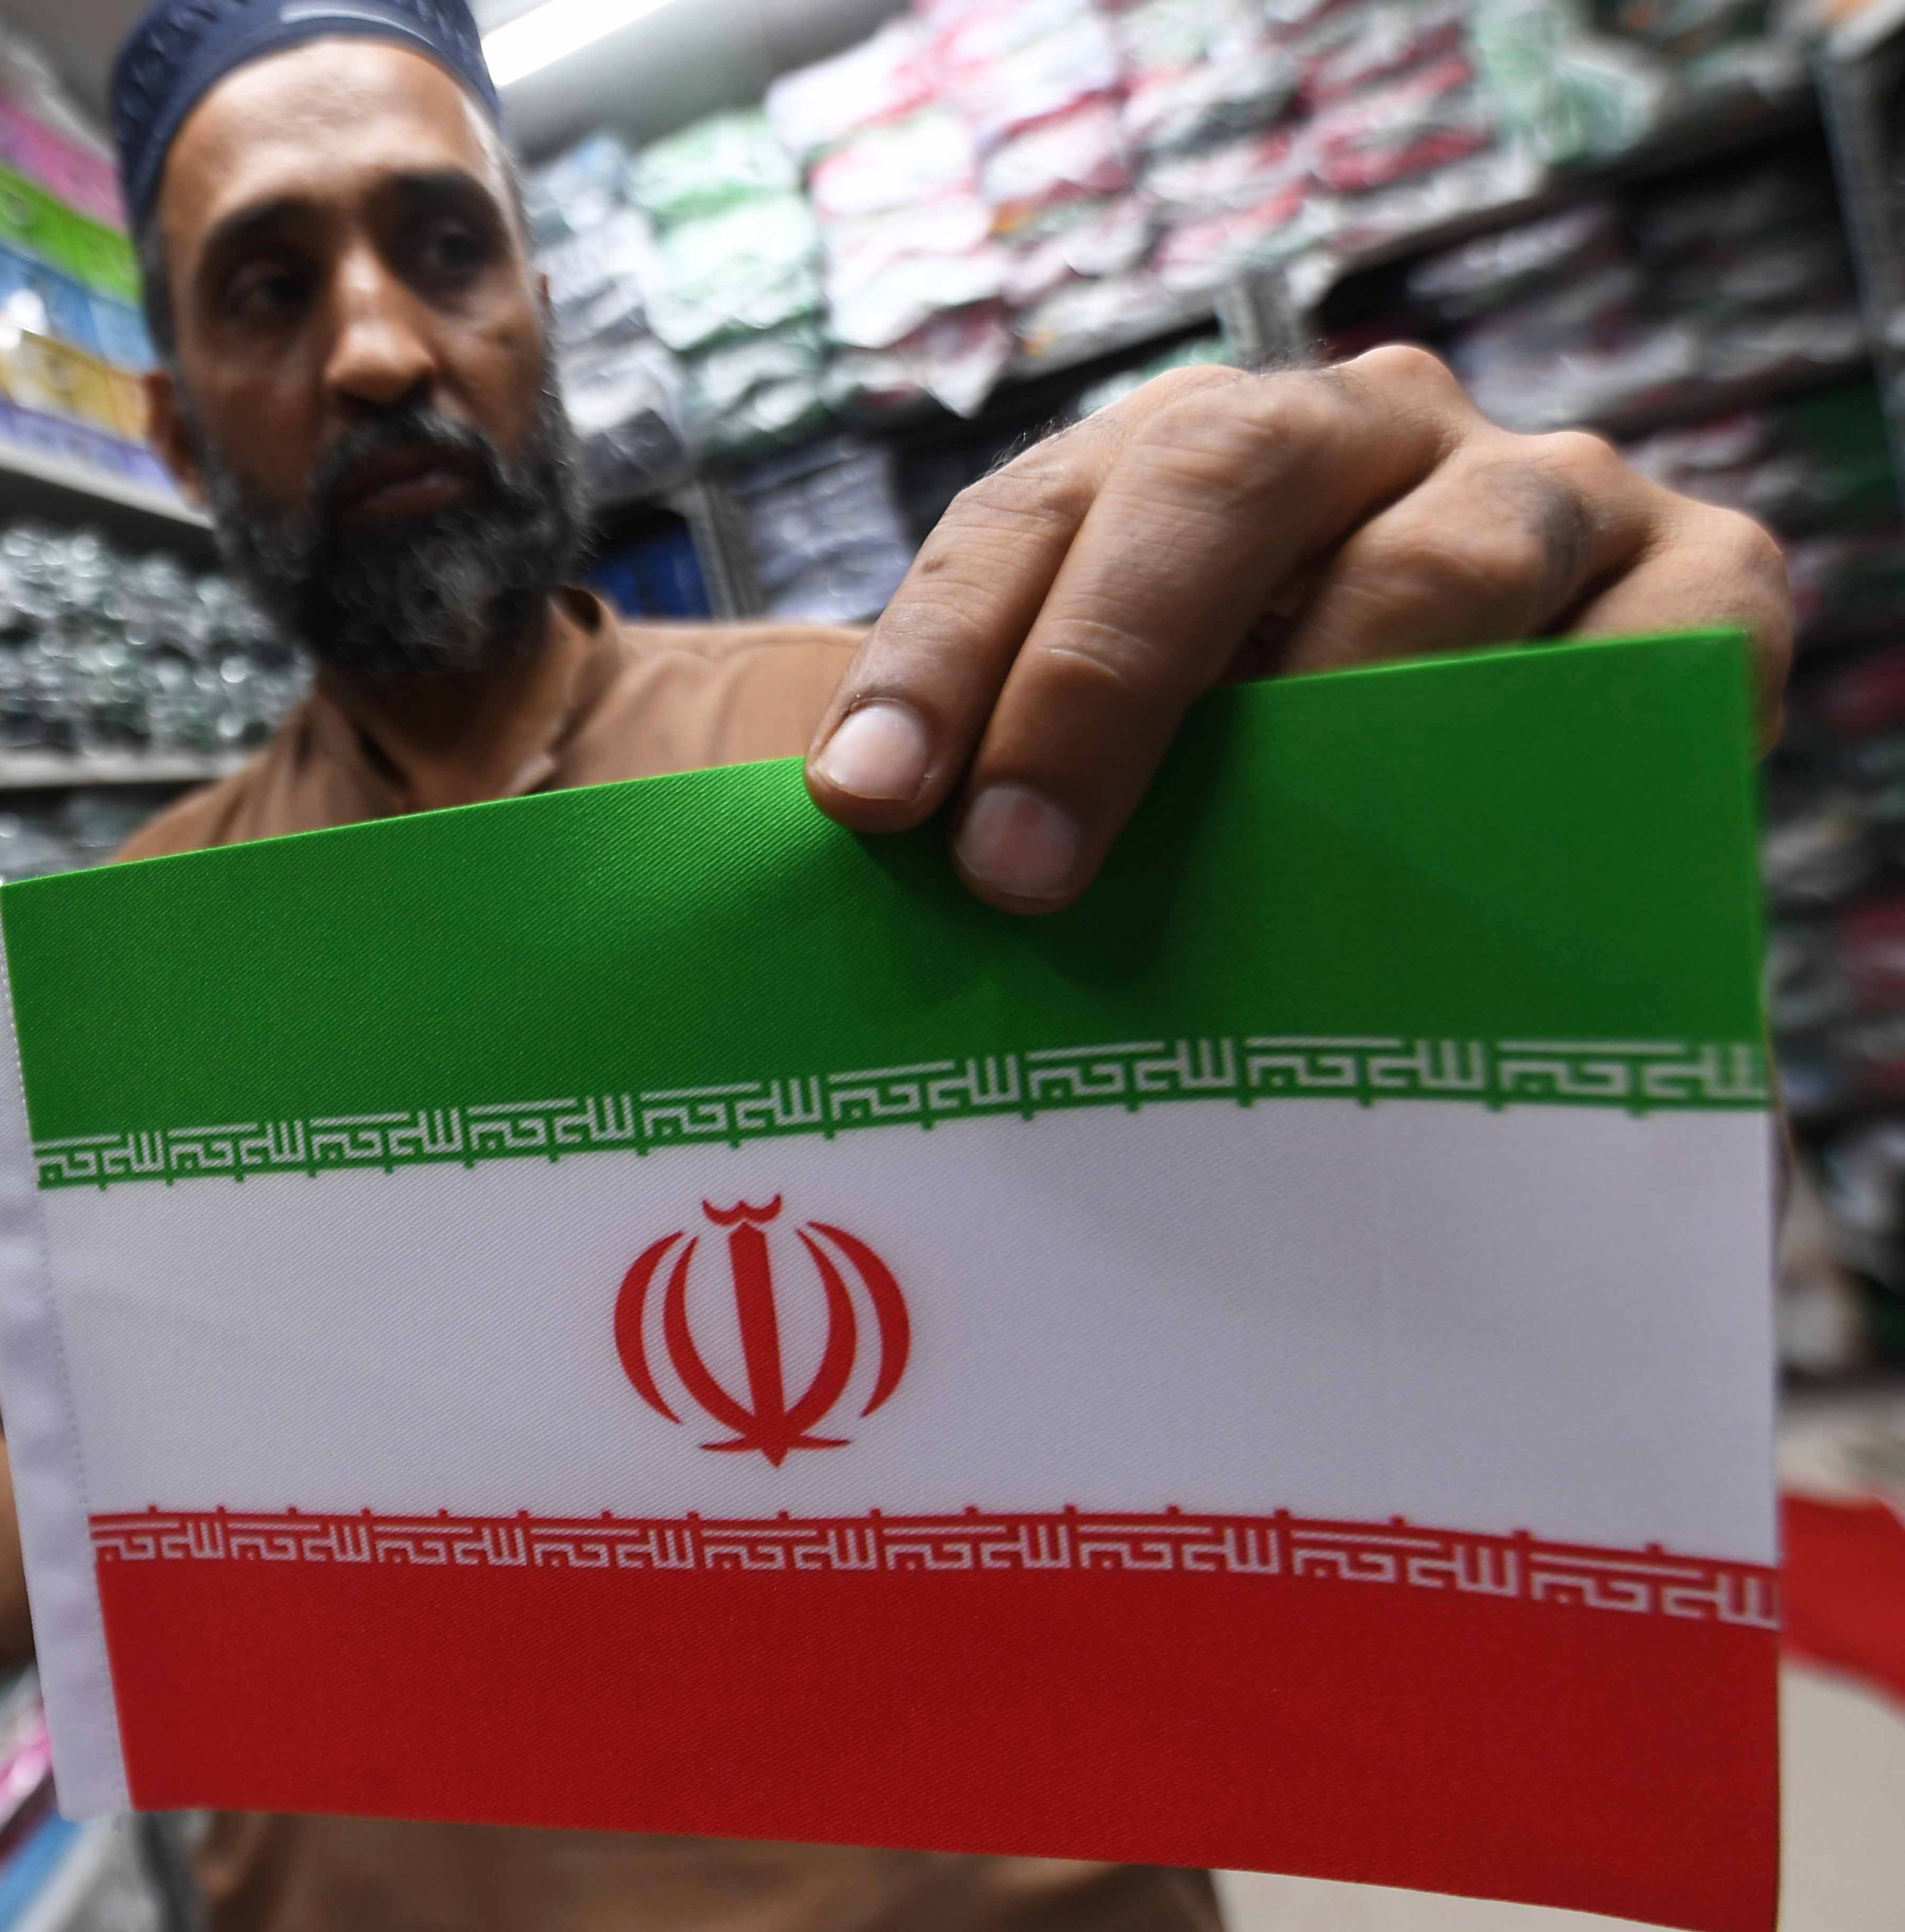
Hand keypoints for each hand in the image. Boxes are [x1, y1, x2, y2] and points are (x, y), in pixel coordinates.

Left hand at [802, 346, 1792, 910]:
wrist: (1511, 770)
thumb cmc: (1262, 778)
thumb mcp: (1125, 749)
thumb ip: (1018, 765)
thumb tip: (875, 848)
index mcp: (1184, 451)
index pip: (1028, 516)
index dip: (936, 657)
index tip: (867, 806)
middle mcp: (1359, 428)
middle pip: (1216, 480)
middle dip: (1098, 672)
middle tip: (1021, 867)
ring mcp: (1537, 489)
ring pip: (1438, 556)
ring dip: (1329, 705)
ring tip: (1254, 862)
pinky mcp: (1700, 577)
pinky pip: (1662, 645)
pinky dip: (1579, 726)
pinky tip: (1489, 833)